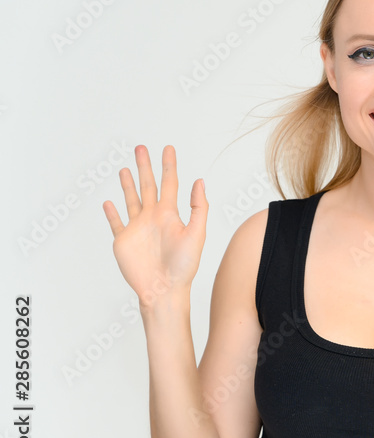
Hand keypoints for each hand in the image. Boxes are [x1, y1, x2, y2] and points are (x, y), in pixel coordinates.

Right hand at [102, 145, 207, 310]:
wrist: (164, 290)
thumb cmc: (184, 266)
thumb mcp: (196, 233)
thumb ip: (198, 207)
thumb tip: (200, 181)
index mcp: (170, 214)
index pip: (170, 183)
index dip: (169, 165)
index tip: (168, 148)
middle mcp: (153, 217)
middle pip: (148, 185)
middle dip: (145, 167)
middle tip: (141, 148)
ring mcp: (137, 228)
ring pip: (132, 200)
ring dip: (128, 184)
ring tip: (124, 169)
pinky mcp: (124, 241)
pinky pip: (116, 223)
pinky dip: (111, 213)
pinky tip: (109, 202)